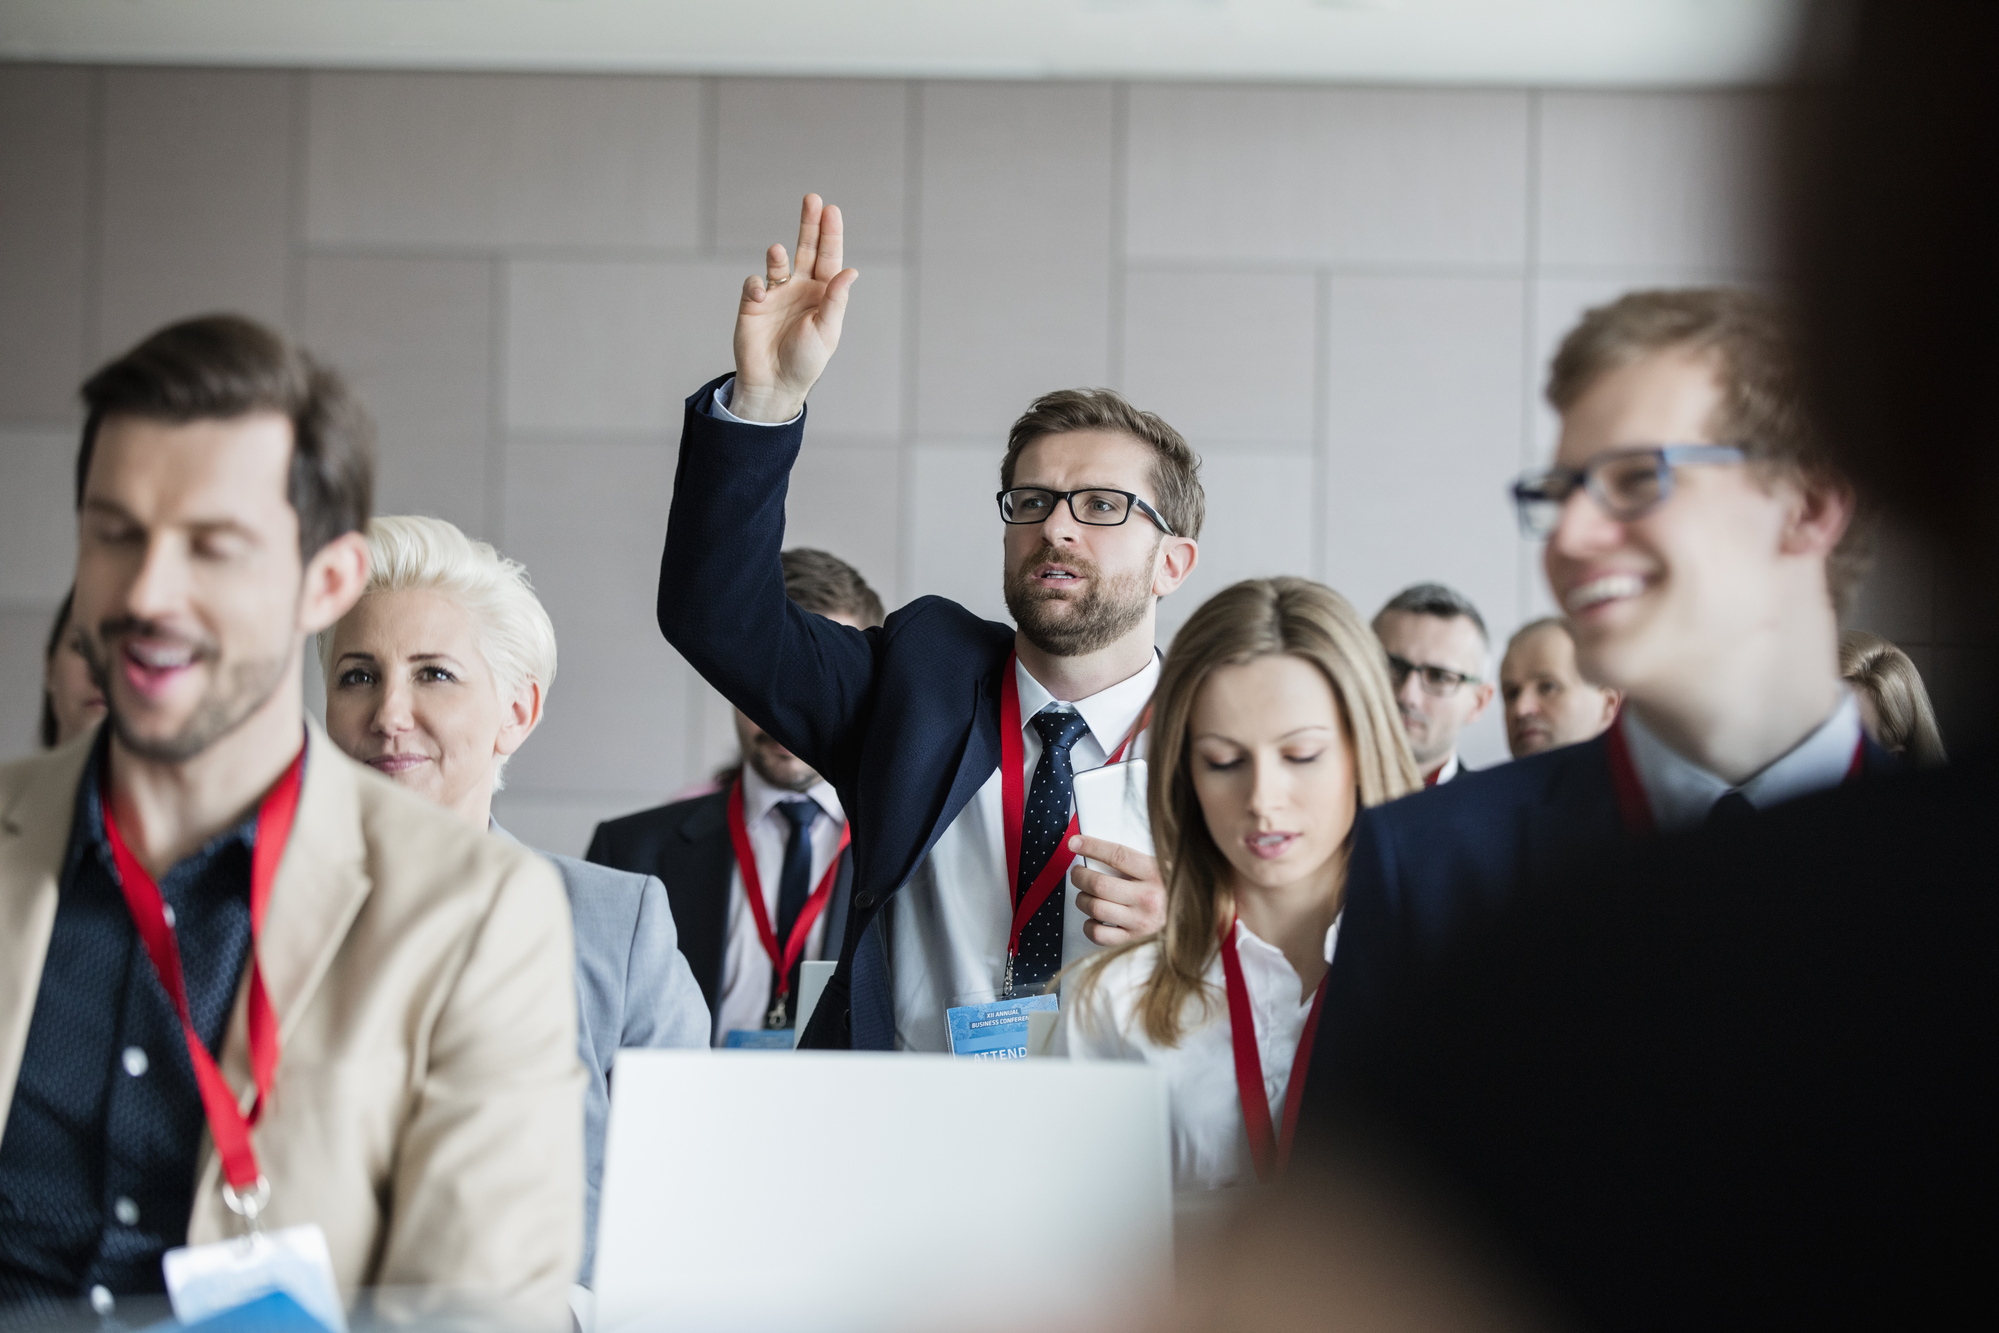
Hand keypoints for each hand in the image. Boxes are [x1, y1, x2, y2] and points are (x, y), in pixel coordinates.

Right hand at [729, 193, 859, 422]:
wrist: (773, 384)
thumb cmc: (805, 361)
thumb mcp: (826, 331)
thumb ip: (835, 300)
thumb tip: (851, 271)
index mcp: (824, 295)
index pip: (829, 258)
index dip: (830, 234)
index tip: (831, 210)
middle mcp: (801, 289)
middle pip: (807, 250)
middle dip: (809, 225)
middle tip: (812, 199)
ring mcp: (777, 294)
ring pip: (778, 263)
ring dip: (777, 256)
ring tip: (777, 251)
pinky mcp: (753, 304)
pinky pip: (754, 285)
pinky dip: (756, 286)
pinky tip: (759, 298)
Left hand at [1069, 835, 1167, 945]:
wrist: (1189, 922)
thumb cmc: (1166, 891)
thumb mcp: (1159, 869)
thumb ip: (1133, 862)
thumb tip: (1093, 850)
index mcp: (1155, 874)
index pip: (1117, 855)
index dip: (1092, 846)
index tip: (1075, 843)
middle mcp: (1149, 898)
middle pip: (1099, 884)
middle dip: (1079, 876)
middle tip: (1077, 873)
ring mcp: (1140, 922)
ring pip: (1094, 907)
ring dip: (1081, 899)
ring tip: (1085, 895)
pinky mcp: (1132, 941)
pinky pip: (1097, 933)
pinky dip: (1088, 924)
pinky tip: (1094, 918)